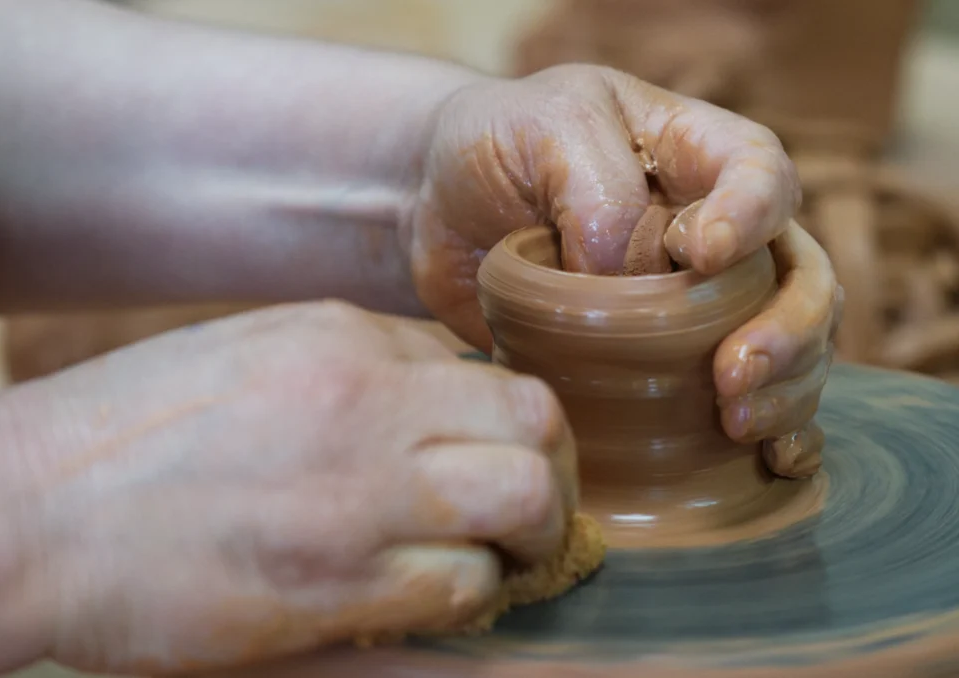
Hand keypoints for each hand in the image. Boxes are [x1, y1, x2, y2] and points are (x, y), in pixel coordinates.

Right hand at [0, 302, 574, 674]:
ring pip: (524, 501)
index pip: (489, 368)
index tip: (494, 455)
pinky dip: (470, 593)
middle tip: (525, 507)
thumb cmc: (138, 429)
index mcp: (344, 341)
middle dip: (550, 469)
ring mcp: (356, 494)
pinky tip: (432, 591)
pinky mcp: (335, 585)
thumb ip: (359, 365)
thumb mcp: (257, 352)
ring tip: (494, 555)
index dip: (508, 421)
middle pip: (536, 419)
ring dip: (528, 536)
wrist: (37, 509)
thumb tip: (443, 395)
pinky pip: (465, 586)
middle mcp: (365, 403)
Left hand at [407, 64, 837, 476]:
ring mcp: (699, 305)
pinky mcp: (668, 366)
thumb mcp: (541, 130)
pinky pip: (751, 398)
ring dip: (786, 390)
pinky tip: (772, 459)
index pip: (762, 175)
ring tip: (736, 424)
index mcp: (697, 154)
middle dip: (788, 331)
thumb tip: (632, 279)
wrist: (438, 207)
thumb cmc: (494, 147)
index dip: (752, 216)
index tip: (701, 255)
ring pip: (792, 346)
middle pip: (801, 277)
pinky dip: (780, 430)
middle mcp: (719, 232)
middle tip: (732, 376)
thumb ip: (597, 190)